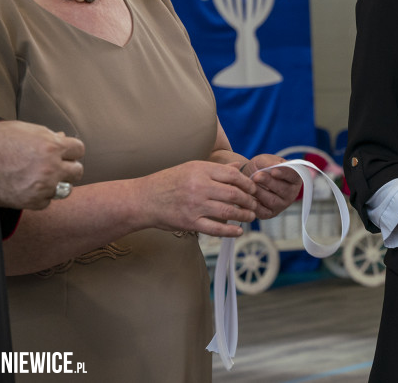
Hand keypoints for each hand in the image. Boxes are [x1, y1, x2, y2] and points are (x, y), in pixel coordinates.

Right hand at [0, 121, 84, 209]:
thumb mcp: (23, 129)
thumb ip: (45, 135)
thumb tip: (60, 138)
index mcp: (52, 146)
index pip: (79, 149)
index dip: (71, 151)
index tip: (65, 153)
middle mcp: (52, 167)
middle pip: (77, 171)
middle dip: (68, 168)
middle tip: (57, 167)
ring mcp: (44, 186)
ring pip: (65, 189)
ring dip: (56, 184)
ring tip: (43, 179)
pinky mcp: (32, 201)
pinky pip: (47, 202)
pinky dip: (40, 197)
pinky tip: (29, 189)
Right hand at [137, 160, 257, 236]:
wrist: (143, 199)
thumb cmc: (168, 182)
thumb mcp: (191, 168)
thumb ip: (217, 169)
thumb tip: (239, 166)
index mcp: (200, 170)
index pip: (232, 175)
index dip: (247, 183)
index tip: (253, 189)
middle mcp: (199, 186)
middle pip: (233, 193)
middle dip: (249, 200)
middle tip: (254, 204)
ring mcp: (194, 205)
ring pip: (228, 211)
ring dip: (243, 215)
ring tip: (250, 216)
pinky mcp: (190, 222)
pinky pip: (215, 229)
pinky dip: (230, 232)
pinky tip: (238, 231)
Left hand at [241, 154, 302, 218]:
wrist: (247, 177)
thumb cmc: (259, 168)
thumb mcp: (264, 160)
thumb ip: (270, 162)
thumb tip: (275, 166)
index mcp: (294, 178)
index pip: (293, 176)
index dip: (284, 174)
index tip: (273, 171)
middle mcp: (291, 193)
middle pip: (284, 190)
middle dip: (269, 183)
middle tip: (257, 176)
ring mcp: (281, 205)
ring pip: (273, 201)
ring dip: (260, 193)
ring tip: (250, 186)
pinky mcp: (270, 214)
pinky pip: (263, 212)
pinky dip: (255, 205)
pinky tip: (248, 197)